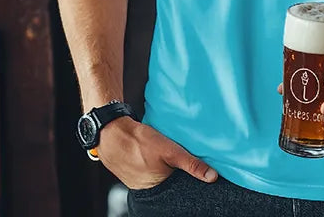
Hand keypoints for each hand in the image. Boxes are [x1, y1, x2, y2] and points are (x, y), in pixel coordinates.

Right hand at [96, 119, 217, 188]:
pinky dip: (153, 163)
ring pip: (159, 176)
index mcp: (158, 189)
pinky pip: (148, 170)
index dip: (188, 183)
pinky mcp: (132, 172)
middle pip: (170, 183)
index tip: (196, 175)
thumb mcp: (170, 151)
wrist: (111, 132)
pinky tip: (154, 153)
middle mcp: (148, 190)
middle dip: (176, 174)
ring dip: (164, 167)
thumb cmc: (138, 142)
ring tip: (166, 155)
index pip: (180, 190)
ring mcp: (138, 182)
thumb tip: (211, 177)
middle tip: (177, 160)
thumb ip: (191, 164)